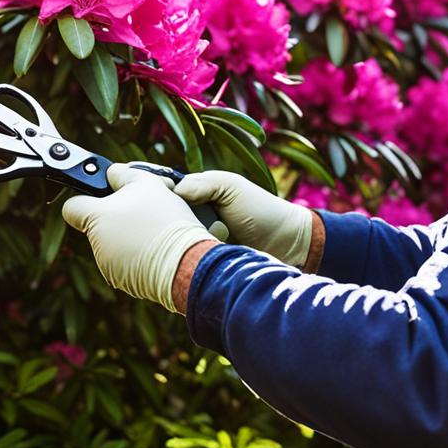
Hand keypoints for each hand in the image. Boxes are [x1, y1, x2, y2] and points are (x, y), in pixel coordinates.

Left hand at [62, 163, 218, 312]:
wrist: (187, 262)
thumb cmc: (165, 219)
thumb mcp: (147, 182)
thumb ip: (122, 174)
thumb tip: (111, 174)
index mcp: (96, 218)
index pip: (71, 208)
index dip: (83, 198)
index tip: (99, 197)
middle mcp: (97, 244)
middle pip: (98, 225)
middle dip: (117, 217)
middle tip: (143, 212)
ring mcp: (109, 265)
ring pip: (114, 244)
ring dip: (129, 237)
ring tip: (155, 231)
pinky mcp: (125, 282)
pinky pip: (127, 263)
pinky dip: (139, 256)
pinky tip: (158, 250)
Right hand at [172, 170, 312, 267]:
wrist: (286, 244)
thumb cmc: (260, 210)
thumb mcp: (232, 187)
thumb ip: (203, 183)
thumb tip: (174, 191)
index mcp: (197, 195)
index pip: (166, 196)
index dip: (162, 200)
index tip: (162, 205)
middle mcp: (193, 218)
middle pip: (167, 221)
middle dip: (176, 224)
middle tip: (194, 226)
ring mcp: (198, 242)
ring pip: (176, 243)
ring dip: (188, 242)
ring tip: (206, 241)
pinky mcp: (204, 263)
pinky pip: (189, 261)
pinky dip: (194, 258)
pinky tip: (202, 257)